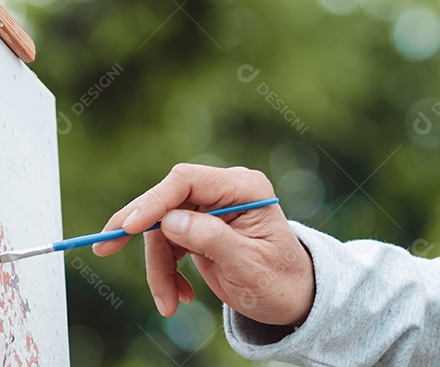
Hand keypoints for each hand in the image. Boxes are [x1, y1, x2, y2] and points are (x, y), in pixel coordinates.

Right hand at [93, 163, 314, 326]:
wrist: (291, 297)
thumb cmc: (278, 280)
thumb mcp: (248, 265)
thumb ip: (212, 240)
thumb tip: (171, 220)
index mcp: (245, 188)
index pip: (188, 180)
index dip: (155, 200)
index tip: (129, 227)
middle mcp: (226, 191)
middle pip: (167, 201)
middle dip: (139, 231)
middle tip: (104, 248)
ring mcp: (211, 210)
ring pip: (162, 229)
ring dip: (157, 268)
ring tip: (169, 303)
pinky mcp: (199, 229)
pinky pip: (167, 245)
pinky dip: (165, 273)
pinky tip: (180, 297)